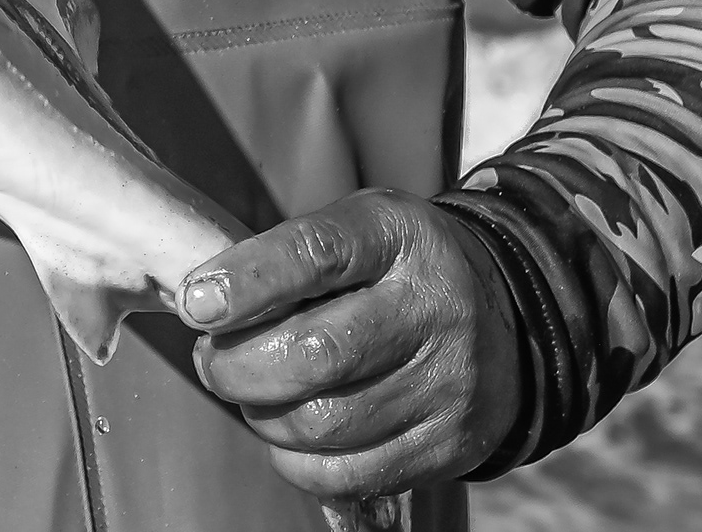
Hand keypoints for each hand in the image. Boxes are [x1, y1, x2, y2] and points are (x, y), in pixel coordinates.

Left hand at [180, 190, 523, 501]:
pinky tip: (288, 435)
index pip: (315, 253)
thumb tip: (201, 306)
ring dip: (262, 415)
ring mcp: (448, 382)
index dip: (247, 282)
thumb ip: (286, 257)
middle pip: (314, 354)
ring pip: (322, 423)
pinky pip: (348, 473)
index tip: (195, 305)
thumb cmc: (396, 269)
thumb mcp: (357, 229)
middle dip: (237, 367)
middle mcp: (433, 307)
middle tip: (211, 362)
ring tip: (254, 393)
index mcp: (397, 236)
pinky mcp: (450, 445)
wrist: (506, 315)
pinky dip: (296, 461)